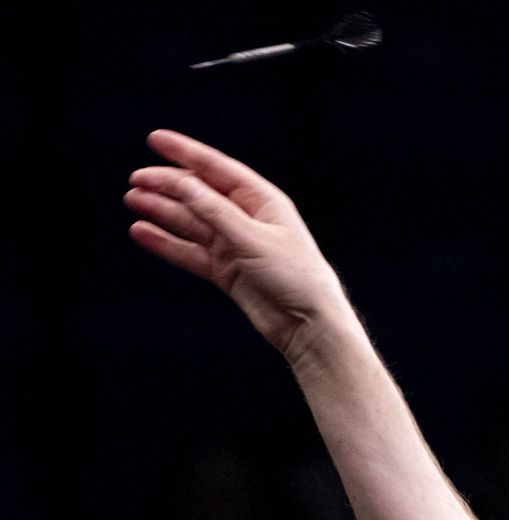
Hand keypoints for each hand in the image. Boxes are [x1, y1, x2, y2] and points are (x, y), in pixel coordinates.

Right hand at [125, 129, 353, 359]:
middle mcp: (248, 220)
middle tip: (135, 179)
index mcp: (264, 202)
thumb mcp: (252, 239)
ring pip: (192, 222)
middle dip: (168, 185)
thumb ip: (216, 212)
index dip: (187, 153)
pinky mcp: (227, 271)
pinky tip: (142, 232)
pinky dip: (167, 243)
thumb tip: (185, 183)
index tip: (155, 139)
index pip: (219, 169)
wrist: (308, 323)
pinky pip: (190, 252)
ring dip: (163, 211)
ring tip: (133, 199)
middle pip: (201, 195)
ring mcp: (236, 245)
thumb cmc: (295, 276)